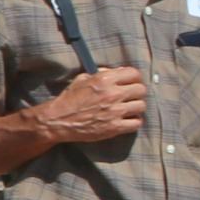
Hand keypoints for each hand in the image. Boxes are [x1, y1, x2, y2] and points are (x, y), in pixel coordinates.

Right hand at [35, 65, 149, 147]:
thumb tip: (117, 72)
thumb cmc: (69, 99)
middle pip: (141, 90)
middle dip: (136, 92)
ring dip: (136, 107)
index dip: (134, 78)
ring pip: (141, 106)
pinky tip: (127, 120)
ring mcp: (115, 111)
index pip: (134, 73)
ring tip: (128, 109)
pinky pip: (137, 123)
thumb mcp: (82, 79)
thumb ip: (101, 74)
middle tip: (130, 96)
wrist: (58, 121)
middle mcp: (113, 94)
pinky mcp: (115, 127)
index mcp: (105, 79)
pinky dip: (133, 122)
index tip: (131, 82)